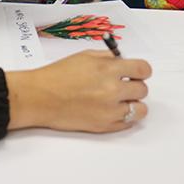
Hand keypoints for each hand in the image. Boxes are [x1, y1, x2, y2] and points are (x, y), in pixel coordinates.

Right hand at [6, 50, 151, 132]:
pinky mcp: (105, 126)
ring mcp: (110, 110)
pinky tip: (111, 109)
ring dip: (132, 103)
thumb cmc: (57, 76)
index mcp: (109, 69)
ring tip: (120, 100)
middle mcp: (113, 90)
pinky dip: (123, 116)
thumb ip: (107, 58)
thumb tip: (122, 61)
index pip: (143, 69)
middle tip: (123, 85)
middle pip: (143, 89)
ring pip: (140, 109)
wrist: (40, 97)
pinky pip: (128, 123)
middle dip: (134, 85)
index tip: (137, 72)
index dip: (141, 70)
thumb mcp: (84, 56)